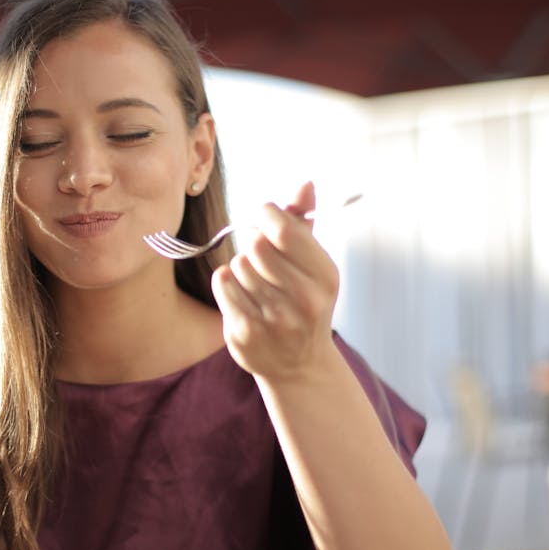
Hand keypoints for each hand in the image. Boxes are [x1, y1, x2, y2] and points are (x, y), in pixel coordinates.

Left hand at [211, 181, 339, 382]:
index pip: (284, 230)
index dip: (266, 214)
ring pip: (238, 264)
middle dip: (252, 241)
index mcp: (325, 276)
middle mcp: (304, 300)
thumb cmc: (304, 302)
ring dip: (242, 266)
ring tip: (256, 282)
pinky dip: (227, 282)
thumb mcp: (314, 264)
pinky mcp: (246, 332)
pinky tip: (242, 295)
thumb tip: (305, 184)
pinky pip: (223, 283)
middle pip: (256, 244)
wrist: (299, 365)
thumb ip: (304, 223)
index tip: (264, 217)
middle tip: (258, 251)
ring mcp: (274, 319)